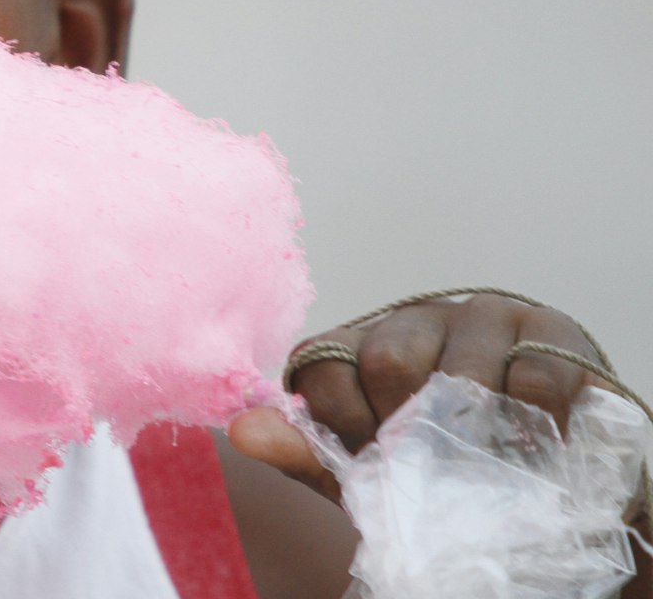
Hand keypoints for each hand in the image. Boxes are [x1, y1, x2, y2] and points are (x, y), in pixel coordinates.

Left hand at [229, 292, 605, 500]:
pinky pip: (532, 378)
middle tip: (429, 468)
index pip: (318, 361)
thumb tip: (239, 431)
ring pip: (458, 369)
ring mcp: (486, 317)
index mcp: (362, 342)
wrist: (554, 476)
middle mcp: (418, 317)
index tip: (368, 463)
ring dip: (473, 437)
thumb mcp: (371, 468)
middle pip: (385, 359)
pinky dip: (533, 427)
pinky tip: (537, 451)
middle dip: (403, 429)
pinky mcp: (552, 332)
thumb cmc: (446, 465)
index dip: (339, 422)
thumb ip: (306, 450)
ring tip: (486, 468)